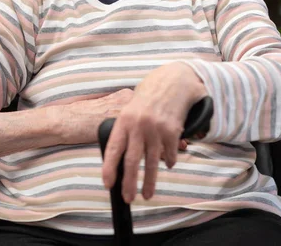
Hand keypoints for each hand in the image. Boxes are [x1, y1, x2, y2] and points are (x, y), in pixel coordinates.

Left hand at [101, 63, 206, 203]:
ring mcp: (156, 129)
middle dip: (129, 182)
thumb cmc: (146, 101)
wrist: (172, 83)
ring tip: (146, 195)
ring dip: (149, 181)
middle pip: (132, 160)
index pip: (114, 149)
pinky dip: (168, 162)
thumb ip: (125, 134)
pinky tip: (167, 164)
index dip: (109, 168)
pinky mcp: (173, 132)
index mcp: (124, 121)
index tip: (108, 184)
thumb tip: (119, 163)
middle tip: (127, 198)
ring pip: (152, 162)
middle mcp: (139, 126)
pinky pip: (169, 155)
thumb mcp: (129, 112)